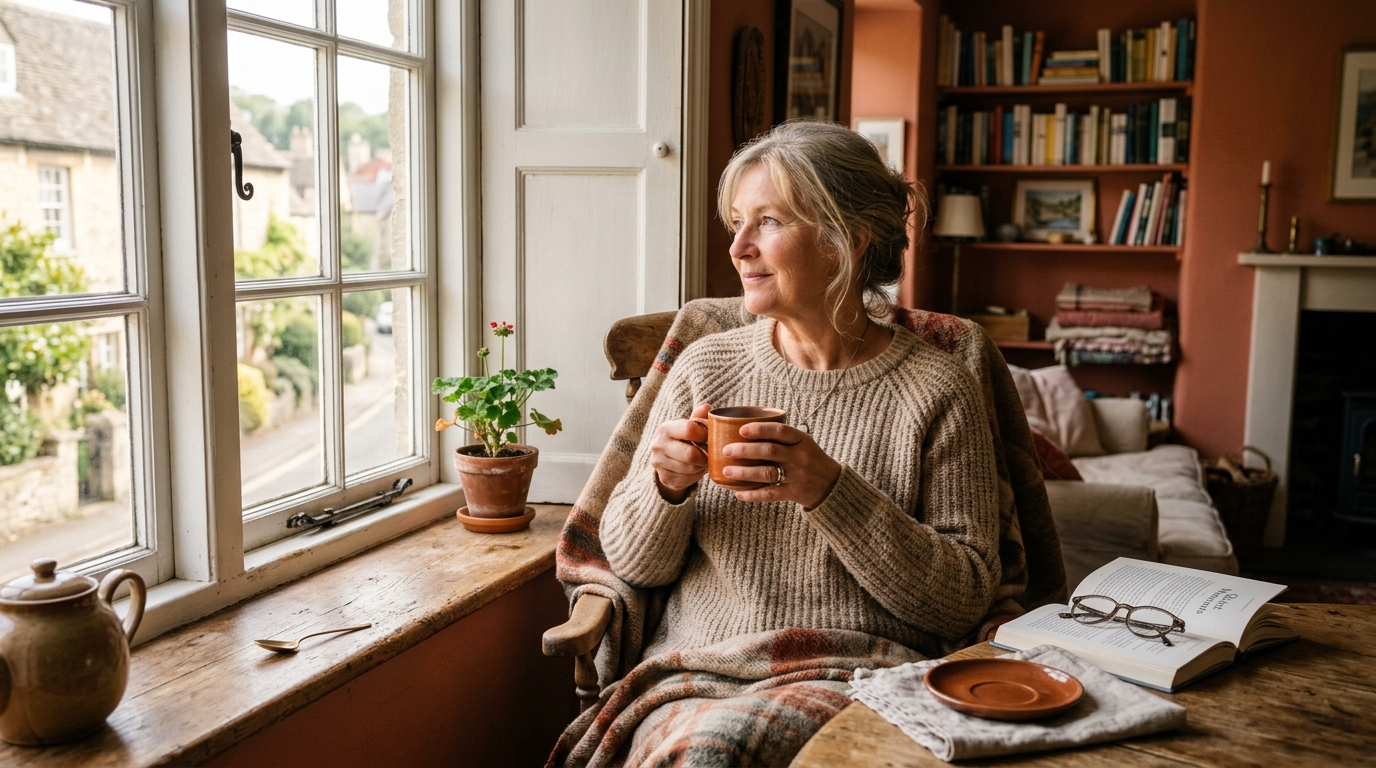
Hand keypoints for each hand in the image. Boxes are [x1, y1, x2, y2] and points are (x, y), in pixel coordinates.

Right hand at [650, 403, 711, 502]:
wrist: (667, 460)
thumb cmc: (683, 439)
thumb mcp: (689, 426)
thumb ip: (698, 417)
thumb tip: (706, 407)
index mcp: (665, 428)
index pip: (689, 429)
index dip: (706, 434)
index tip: (712, 437)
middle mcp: (658, 445)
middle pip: (690, 454)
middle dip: (705, 455)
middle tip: (710, 454)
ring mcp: (659, 463)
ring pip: (691, 468)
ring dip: (701, 466)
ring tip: (703, 461)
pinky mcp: (664, 478)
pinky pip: (687, 480)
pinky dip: (695, 476)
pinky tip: (695, 470)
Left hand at [723, 422, 841, 508]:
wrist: (832, 485)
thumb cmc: (810, 459)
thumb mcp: (803, 443)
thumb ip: (782, 437)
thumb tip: (745, 428)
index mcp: (802, 440)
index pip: (780, 431)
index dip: (760, 429)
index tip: (741, 430)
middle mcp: (800, 457)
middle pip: (769, 451)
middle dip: (745, 450)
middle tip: (726, 450)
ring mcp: (797, 476)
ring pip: (767, 473)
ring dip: (744, 473)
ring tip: (726, 471)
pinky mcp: (794, 493)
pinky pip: (770, 494)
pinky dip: (753, 495)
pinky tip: (738, 493)